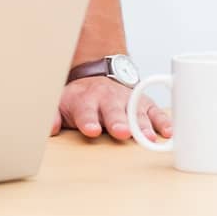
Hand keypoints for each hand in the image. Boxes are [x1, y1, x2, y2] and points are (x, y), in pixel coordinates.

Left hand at [50, 76, 171, 142]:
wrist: (97, 77)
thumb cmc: (80, 100)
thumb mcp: (61, 104)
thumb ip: (53, 116)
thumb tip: (49, 129)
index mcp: (84, 101)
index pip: (85, 111)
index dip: (88, 120)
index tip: (91, 130)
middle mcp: (107, 99)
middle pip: (113, 111)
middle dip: (118, 121)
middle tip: (122, 132)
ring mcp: (127, 100)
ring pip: (136, 112)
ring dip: (142, 125)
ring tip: (148, 137)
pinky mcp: (144, 102)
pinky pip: (155, 111)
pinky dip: (162, 121)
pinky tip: (167, 132)